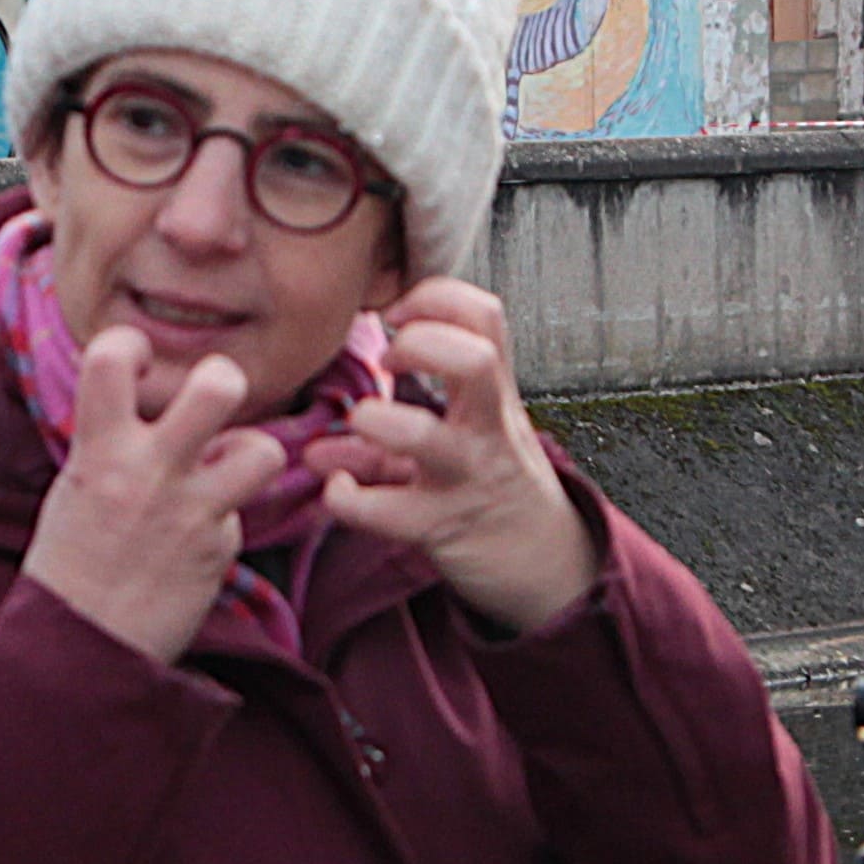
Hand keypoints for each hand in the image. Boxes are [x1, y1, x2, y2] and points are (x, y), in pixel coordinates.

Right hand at [18, 327, 275, 664]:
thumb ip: (110, 443)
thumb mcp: (74, 487)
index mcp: (98, 450)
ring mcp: (192, 511)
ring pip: (261, 450)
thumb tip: (146, 410)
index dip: (131, 344)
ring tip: (224, 467)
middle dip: (222, 378)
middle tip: (210, 397)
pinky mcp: (220, 551)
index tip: (135, 362)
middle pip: (216, 386)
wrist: (77, 650)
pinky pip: (238, 515)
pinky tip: (192, 543)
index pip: (112, 356)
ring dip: (248, 453)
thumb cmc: (69, 565)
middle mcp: (150, 472)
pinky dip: (221, 522)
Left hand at [303, 279, 598, 634]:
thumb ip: (398, 426)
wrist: (544, 565)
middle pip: (473, 359)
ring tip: (359, 424)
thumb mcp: (467, 440)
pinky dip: (347, 499)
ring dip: (375, 421)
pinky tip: (337, 492)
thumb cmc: (494, 485)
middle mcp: (487, 429)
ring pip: (423, 436)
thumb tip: (319, 442)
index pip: (484, 315)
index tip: (397, 313)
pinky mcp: (441, 526)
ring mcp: (466, 476)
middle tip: (387, 363)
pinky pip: (385, 510)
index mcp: (494, 395)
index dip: (436, 297)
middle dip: (419, 344)